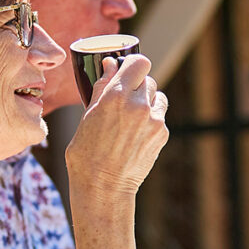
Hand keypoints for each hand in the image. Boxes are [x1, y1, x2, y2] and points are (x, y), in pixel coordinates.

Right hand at [65, 54, 168, 198]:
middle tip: (123, 99)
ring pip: (156, 96)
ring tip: (131, 118)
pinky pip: (159, 115)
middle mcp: (138, 105)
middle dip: (136, 85)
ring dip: (146, 101)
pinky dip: (150, 119)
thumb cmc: (86, 152)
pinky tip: (135, 133)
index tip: (127, 68)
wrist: (103, 186)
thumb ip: (101, 88)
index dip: (132, 64)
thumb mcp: (87, 116)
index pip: (138, 62)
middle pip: (147, 79)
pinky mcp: (162, 133)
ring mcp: (153, 120)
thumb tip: (110, 65)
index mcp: (115, 96)